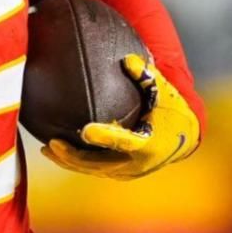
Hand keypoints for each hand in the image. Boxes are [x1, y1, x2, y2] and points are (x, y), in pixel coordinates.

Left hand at [40, 54, 199, 179]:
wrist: (184, 139)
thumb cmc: (172, 112)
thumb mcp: (164, 93)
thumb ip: (147, 76)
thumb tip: (127, 59)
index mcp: (150, 145)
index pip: (125, 142)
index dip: (106, 137)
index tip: (85, 130)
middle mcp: (137, 164)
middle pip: (100, 164)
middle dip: (74, 156)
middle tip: (53, 142)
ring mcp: (127, 172)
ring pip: (93, 170)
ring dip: (69, 161)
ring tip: (47, 148)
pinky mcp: (120, 173)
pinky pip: (95, 169)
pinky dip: (76, 162)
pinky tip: (57, 152)